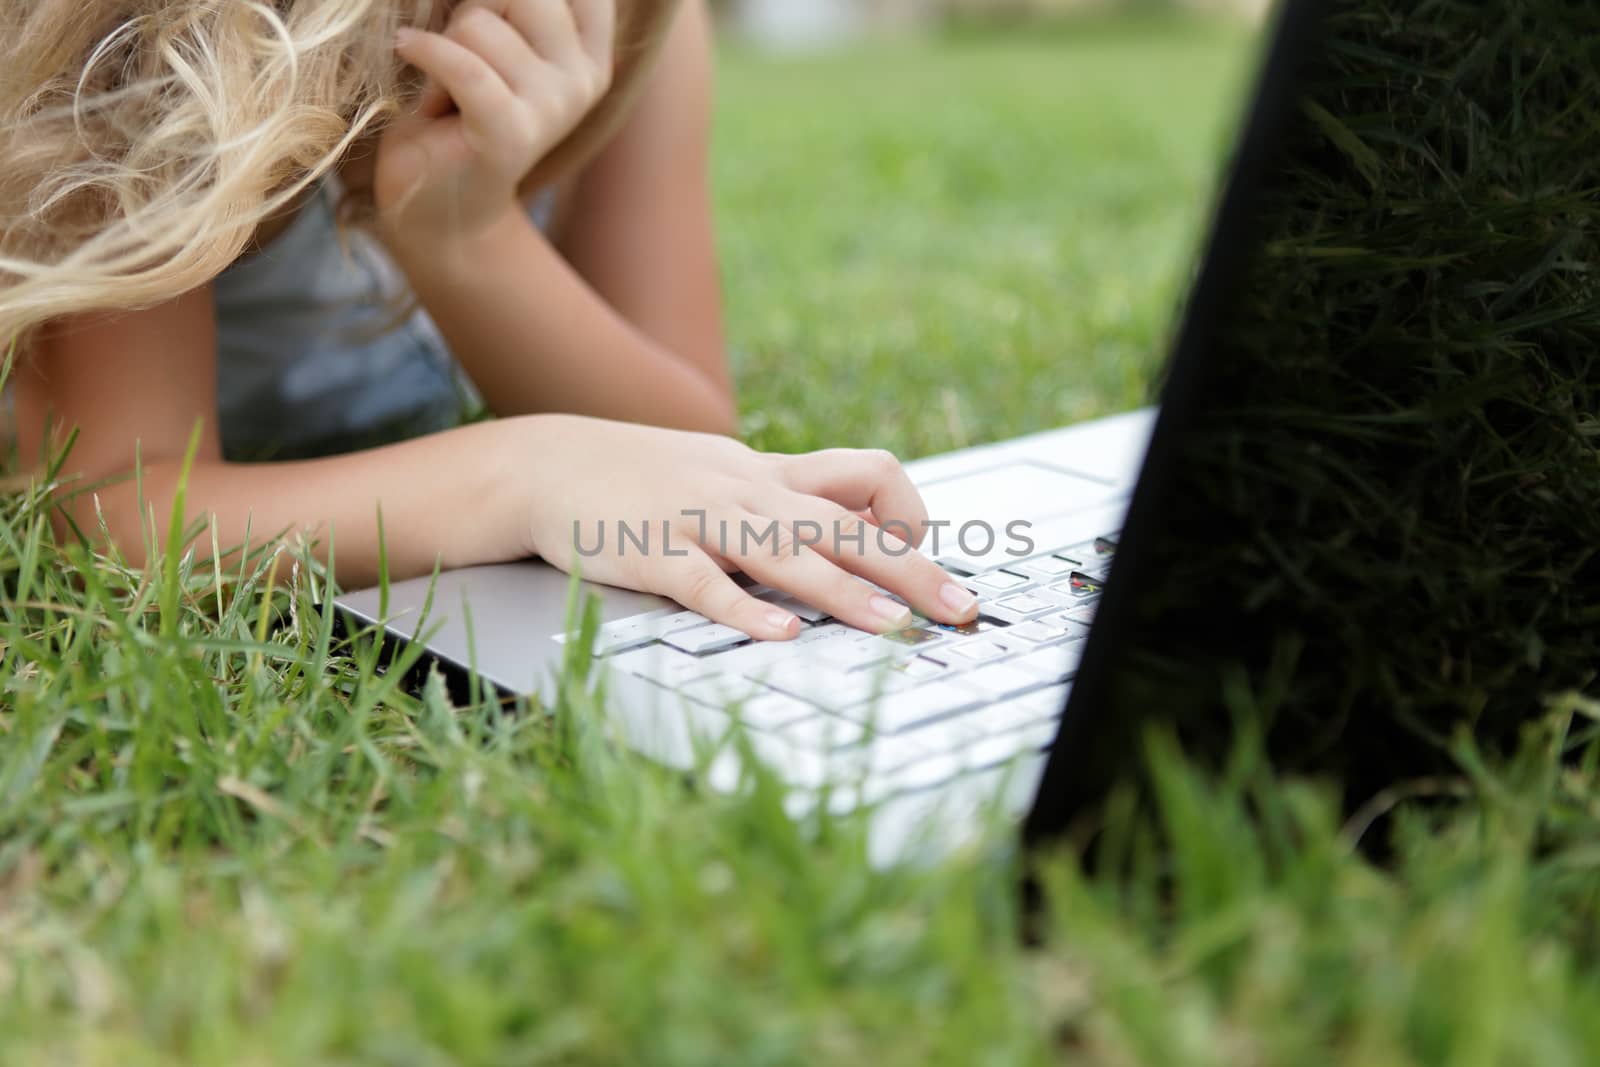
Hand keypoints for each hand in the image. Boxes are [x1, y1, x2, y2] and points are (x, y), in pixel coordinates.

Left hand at [376, 0, 613, 246]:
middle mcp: (582, 78)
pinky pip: (463, 65)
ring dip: (441, 44)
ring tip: (444, 86)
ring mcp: (554, 108)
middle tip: (456, 50)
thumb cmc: (456, 110)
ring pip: (478, 24)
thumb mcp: (493, 39)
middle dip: (471, 8)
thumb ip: (504, 6)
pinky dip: (425, 50)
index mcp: (588, 51)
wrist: (440, 204)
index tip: (494, 16)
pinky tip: (405, 48)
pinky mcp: (511, 134)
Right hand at [516, 415, 982, 640]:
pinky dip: (744, 612)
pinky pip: (706, 584)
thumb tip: (846, 537)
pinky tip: (778, 636)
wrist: (549, 465)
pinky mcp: (654, 552)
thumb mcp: (725, 475)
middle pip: (844, 525)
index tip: (926, 558)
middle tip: (958, 608)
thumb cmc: (645, 477)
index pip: (864, 477)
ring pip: (786, 555)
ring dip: (843, 593)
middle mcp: (748, 493)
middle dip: (909, 569)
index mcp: (771, 477)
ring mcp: (701, 521)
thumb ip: (783, 501)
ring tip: (890, 626)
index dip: (905, 515)